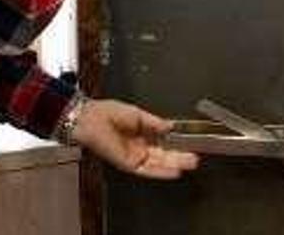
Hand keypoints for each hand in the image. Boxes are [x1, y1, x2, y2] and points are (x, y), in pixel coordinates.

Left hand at [71, 99, 199, 179]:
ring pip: (158, 164)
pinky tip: (174, 171)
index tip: (190, 144)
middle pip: (163, 155)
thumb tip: (170, 125)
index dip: (176, 144)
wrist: (89, 119)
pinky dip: (161, 171)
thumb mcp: (136, 114)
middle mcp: (138, 147)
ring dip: (174, 164)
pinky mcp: (128, 163)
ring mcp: (133, 156)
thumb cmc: (105, 113)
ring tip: (190, 163)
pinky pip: (148, 170)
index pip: (162, 142)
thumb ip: (154, 122)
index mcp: (139, 133)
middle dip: (179, 157)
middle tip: (195, 158)